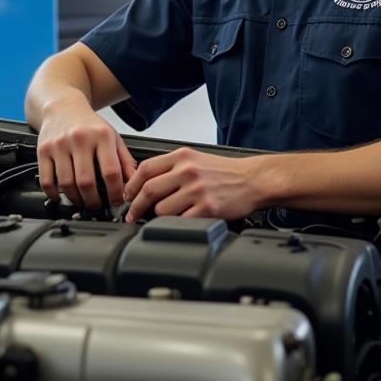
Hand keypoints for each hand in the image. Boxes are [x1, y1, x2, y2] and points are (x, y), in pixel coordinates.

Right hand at [36, 105, 135, 208]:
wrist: (62, 106)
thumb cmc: (89, 124)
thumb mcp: (112, 137)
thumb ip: (125, 160)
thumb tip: (134, 184)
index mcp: (101, 135)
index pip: (111, 171)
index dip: (115, 192)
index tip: (116, 201)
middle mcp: (79, 138)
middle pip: (86, 181)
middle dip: (93, 200)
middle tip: (97, 205)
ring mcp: (59, 144)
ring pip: (66, 183)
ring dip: (75, 199)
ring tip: (82, 200)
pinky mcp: (43, 150)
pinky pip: (46, 180)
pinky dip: (53, 193)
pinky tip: (60, 195)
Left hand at [123, 147, 260, 221]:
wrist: (253, 180)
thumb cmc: (224, 172)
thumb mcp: (195, 158)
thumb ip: (171, 166)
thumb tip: (143, 182)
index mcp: (182, 156)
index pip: (145, 168)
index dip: (131, 185)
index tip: (127, 195)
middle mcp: (188, 171)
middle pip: (148, 190)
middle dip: (135, 206)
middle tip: (132, 214)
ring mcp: (197, 190)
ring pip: (162, 209)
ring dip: (158, 216)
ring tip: (163, 217)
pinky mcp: (207, 208)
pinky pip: (180, 221)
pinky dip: (176, 224)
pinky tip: (180, 221)